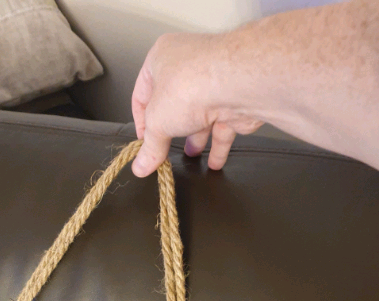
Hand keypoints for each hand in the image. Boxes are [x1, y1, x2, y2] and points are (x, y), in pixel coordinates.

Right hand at [131, 33, 263, 176]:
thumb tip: (141, 166)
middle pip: (173, 105)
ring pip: (201, 114)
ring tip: (191, 155)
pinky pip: (223, 124)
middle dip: (171, 130)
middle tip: (166, 151)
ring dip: (196, 138)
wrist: (238, 83)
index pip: (143, 92)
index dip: (140, 120)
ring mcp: (214, 80)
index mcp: (162, 57)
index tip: (143, 142)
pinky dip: (218, 144)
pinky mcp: (234, 97)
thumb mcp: (157, 123)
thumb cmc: (191, 86)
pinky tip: (213, 162)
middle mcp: (189, 64)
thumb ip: (150, 147)